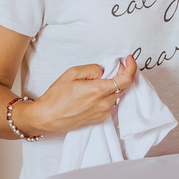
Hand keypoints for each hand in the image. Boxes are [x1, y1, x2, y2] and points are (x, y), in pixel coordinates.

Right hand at [20, 55, 137, 135]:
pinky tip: (98, 92)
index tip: (129, 59)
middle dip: (123, 74)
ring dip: (115, 86)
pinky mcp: (100, 119)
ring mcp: (103, 113)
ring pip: (117, 96)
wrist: (47, 117)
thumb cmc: (56, 97)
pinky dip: (109, 95)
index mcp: (99, 91)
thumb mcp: (72, 73)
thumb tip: (103, 70)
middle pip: (124, 87)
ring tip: (103, 79)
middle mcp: (104, 104)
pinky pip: (110, 104)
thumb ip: (92, 69)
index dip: (131, 67)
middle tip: (116, 66)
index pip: (126, 79)